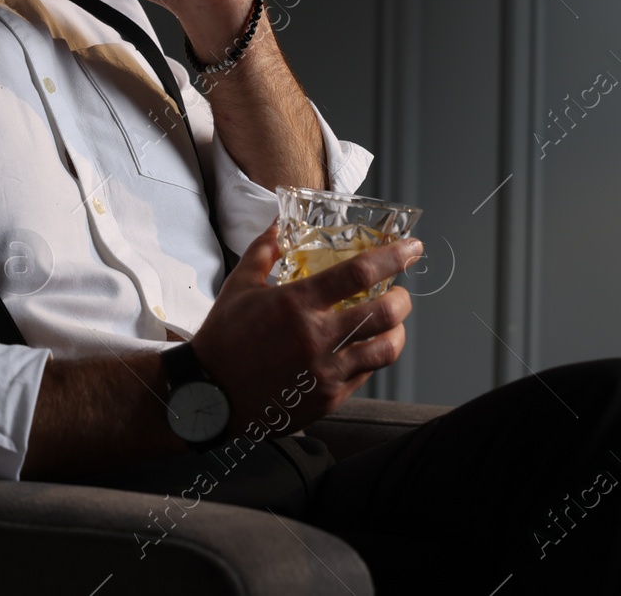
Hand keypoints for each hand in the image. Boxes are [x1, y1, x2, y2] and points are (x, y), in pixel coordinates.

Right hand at [187, 222, 422, 438]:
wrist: (209, 394)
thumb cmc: (223, 339)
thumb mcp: (239, 285)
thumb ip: (264, 250)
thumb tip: (279, 223)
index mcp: (297, 303)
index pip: (360, 273)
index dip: (394, 256)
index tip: (411, 249)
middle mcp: (317, 337)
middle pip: (385, 313)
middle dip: (402, 299)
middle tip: (399, 292)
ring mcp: (325, 371)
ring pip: (385, 350)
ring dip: (396, 332)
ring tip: (390, 324)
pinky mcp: (327, 398)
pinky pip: (365, 375)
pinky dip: (371, 358)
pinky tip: (363, 349)